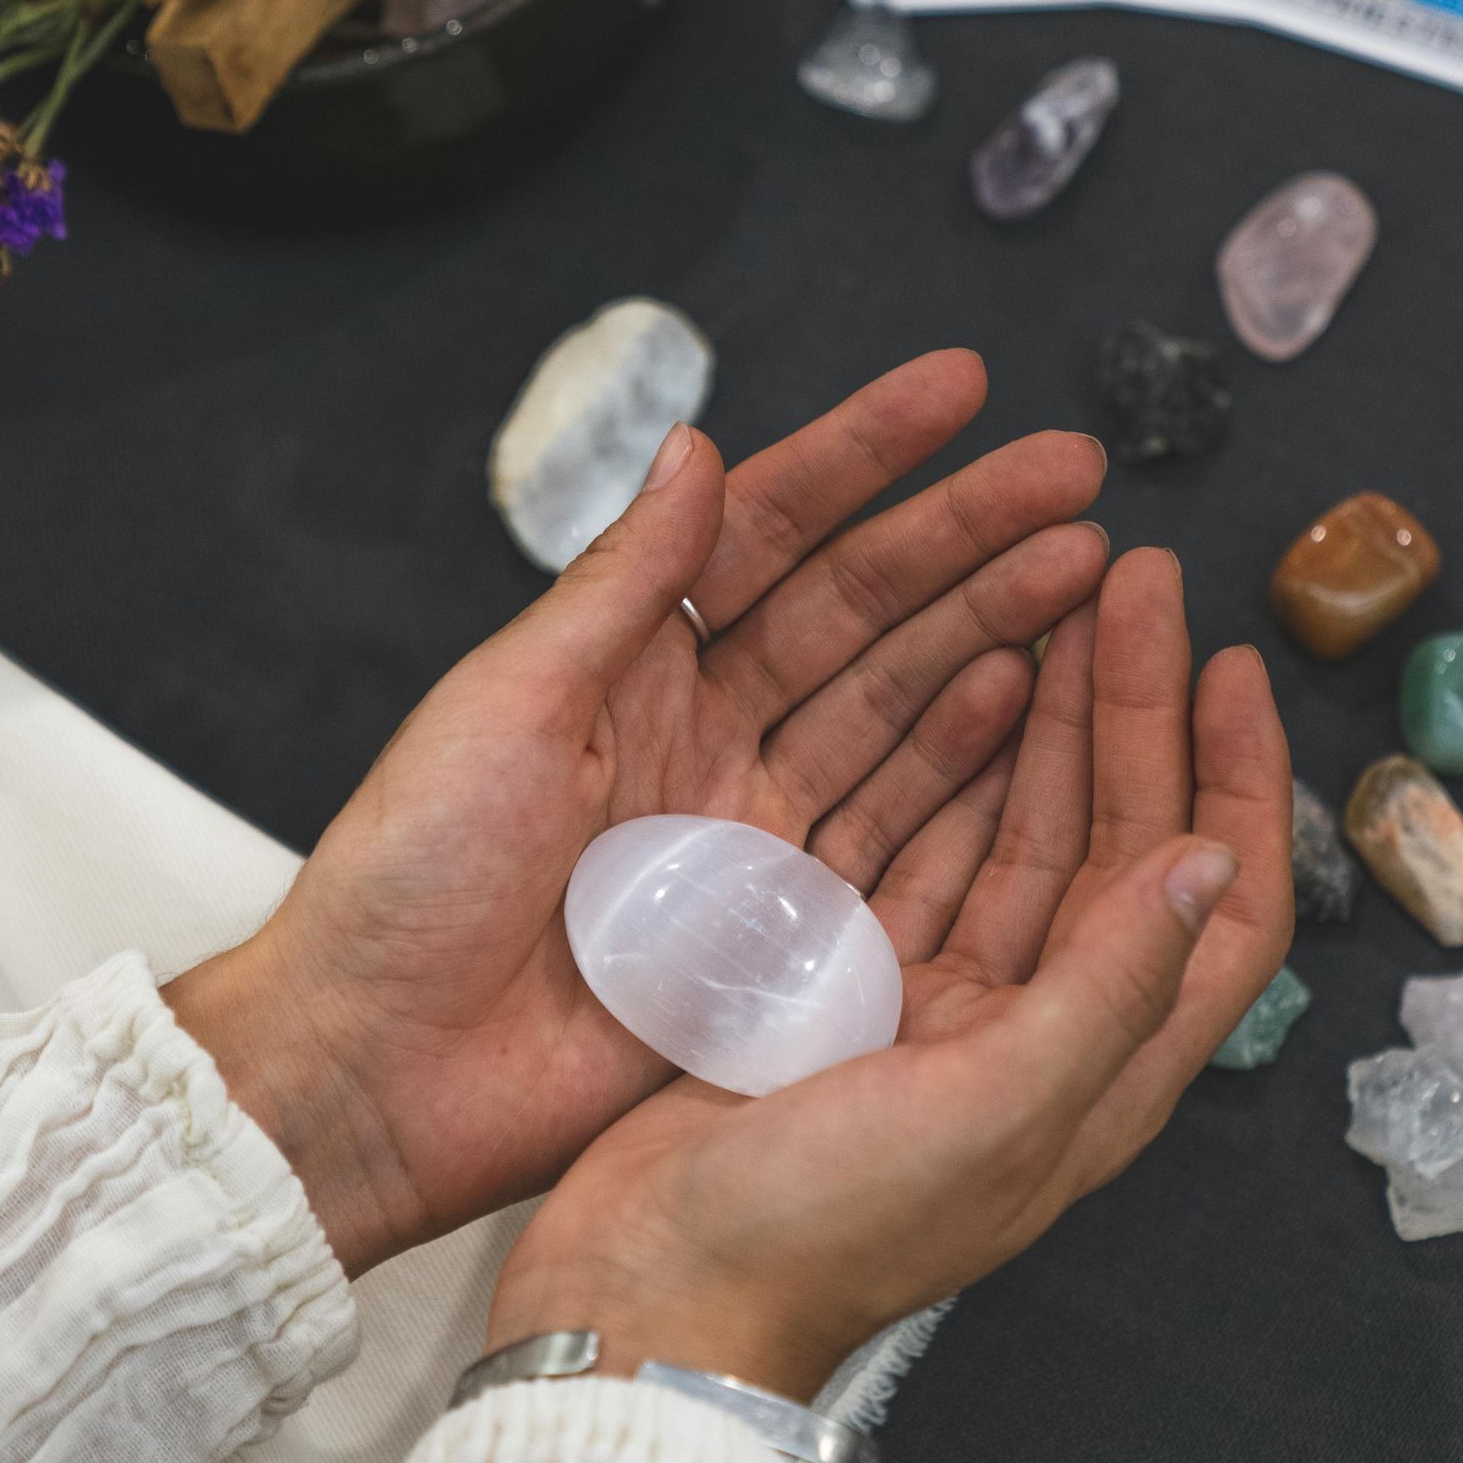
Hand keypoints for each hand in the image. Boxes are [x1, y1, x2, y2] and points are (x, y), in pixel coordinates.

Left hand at [171, 352, 1109, 1271]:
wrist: (381, 1070)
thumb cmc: (407, 879)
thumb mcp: (509, 705)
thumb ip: (621, 585)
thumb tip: (697, 446)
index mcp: (629, 664)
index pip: (771, 530)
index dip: (867, 457)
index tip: (961, 391)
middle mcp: (704, 731)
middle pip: (861, 611)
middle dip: (968, 537)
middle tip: (1075, 477)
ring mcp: (751, 828)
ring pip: (897, 706)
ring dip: (988, 633)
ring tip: (1081, 569)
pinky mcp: (779, 926)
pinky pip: (894, 829)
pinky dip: (964, 764)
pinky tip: (1025, 698)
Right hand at [485, 550, 1292, 1400]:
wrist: (656, 1292)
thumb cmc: (826, 1226)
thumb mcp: (995, 1106)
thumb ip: (1111, 985)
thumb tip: (1217, 863)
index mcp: (1102, 1073)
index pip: (1220, 910)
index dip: (1241, 782)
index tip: (1229, 661)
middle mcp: (1040, 1031)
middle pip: (1123, 840)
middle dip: (1135, 708)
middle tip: (1130, 578)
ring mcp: (942, 1005)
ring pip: (1024, 829)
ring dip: (1051, 718)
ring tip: (1057, 598)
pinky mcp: (849, 985)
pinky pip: (928, 846)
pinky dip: (952, 762)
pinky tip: (961, 681)